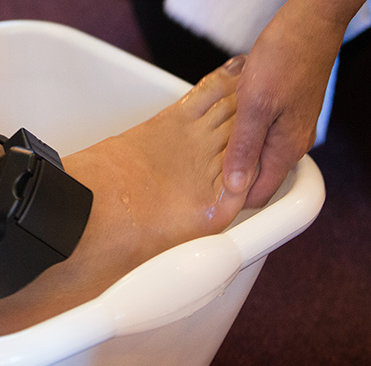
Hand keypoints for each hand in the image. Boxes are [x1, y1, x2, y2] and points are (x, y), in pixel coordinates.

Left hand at [223, 2, 347, 206]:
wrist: (309, 24)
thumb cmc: (284, 58)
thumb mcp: (255, 106)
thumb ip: (244, 148)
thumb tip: (234, 186)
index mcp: (286, 149)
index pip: (259, 194)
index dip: (232, 200)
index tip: (205, 198)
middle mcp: (292, 144)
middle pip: (258, 177)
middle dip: (231, 178)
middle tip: (198, 173)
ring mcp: (290, 128)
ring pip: (258, 155)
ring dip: (235, 155)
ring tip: (206, 149)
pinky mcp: (286, 113)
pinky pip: (261, 135)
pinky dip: (242, 135)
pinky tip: (225, 125)